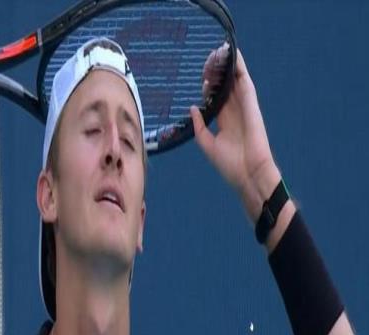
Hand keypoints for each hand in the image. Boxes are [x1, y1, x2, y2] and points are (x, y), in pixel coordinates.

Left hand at [190, 48, 280, 221]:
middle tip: (209, 57)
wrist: (248, 174)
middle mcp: (235, 111)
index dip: (209, 85)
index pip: (216, 97)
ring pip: (235, 80)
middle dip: (218, 71)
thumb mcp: (208, 144)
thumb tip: (193, 108)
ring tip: (220, 50)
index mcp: (225, 121)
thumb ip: (199, 126)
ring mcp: (244, 107)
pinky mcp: (251, 105)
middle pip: (225, 85)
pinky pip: (245, 82)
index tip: (202, 76)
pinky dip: (240, 68)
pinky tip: (234, 54)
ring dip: (228, 65)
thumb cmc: (230, 165)